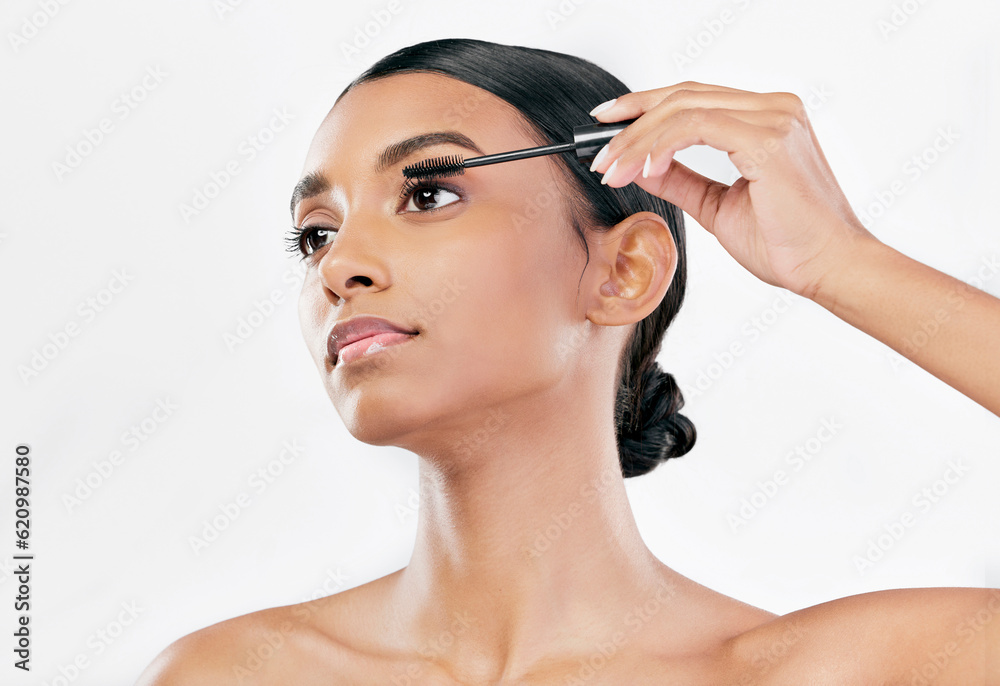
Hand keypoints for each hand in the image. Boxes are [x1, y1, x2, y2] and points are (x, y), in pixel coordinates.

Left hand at [589, 81, 875, 299]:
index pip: (692, 99)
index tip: (606, 126)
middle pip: (683, 96)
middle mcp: (773, 108)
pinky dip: (662, 145)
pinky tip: (642, 168)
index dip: (644, 108)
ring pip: (684, 109)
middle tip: (596, 152)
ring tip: (610, 169)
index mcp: (765, 119)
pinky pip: (698, 126)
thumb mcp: (717, 206)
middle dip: (630, 122)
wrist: (828, 269)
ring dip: (638, 139)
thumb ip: (682, 180)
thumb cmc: (787, 242)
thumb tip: (642, 167)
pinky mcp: (770, 138)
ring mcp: (774, 118)